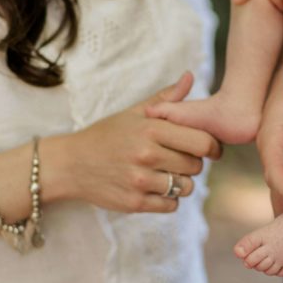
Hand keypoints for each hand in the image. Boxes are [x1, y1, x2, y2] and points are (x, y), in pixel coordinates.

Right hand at [57, 72, 221, 212]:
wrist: (70, 164)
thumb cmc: (106, 135)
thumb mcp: (134, 113)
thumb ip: (165, 98)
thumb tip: (190, 76)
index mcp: (151, 129)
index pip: (202, 142)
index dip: (212, 146)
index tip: (210, 149)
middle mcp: (146, 155)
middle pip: (196, 166)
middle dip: (193, 163)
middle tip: (179, 159)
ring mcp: (140, 181)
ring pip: (186, 187)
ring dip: (181, 182)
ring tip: (166, 173)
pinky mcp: (134, 203)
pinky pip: (170, 205)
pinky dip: (168, 199)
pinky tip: (155, 187)